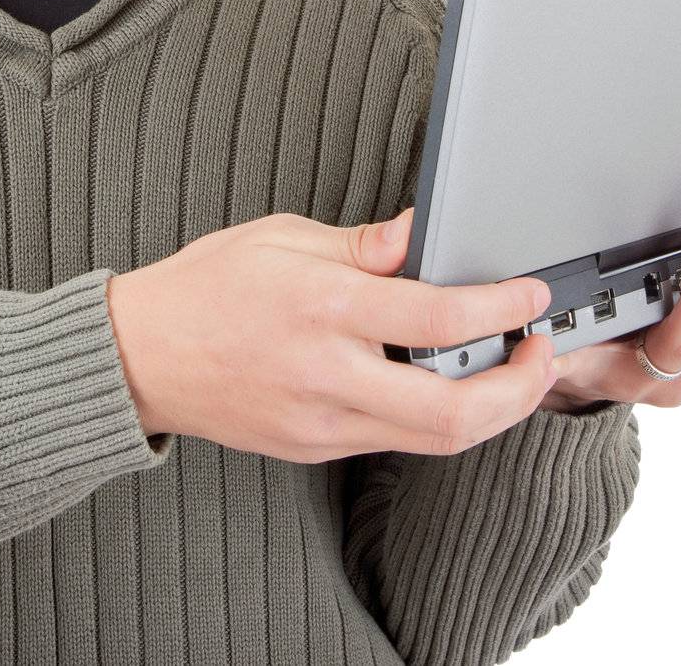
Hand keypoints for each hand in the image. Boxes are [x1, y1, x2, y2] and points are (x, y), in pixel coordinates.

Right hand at [106, 210, 561, 462]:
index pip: (440, 318)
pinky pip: (395, 439)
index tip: (531, 295)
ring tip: (508, 371)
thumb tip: (423, 233)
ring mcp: (322, 423)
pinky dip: (436, 415)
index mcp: (324, 307)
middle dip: (522, 388)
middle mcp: (328, 375)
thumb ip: (363, 243)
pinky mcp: (315, 449)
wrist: (139, 356)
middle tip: (542, 353)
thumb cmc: (206, 287)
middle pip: (456, 412)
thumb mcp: (283, 236)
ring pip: (434, 439)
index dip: (504, 308)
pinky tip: (444, 383)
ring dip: (490, 410)